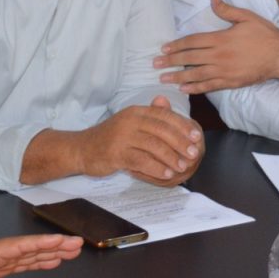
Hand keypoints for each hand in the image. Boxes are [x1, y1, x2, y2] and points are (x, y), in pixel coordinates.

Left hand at [0, 233, 81, 277]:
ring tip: (74, 251)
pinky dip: (40, 261)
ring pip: (31, 254)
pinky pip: (24, 263)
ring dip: (52, 252)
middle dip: (54, 245)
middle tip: (77, 243)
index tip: (59, 240)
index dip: (39, 244)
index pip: (18, 246)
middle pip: (30, 247)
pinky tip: (53, 261)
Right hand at [77, 95, 204, 186]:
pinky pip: (141, 161)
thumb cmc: (110, 137)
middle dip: (180, 142)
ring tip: (183, 166)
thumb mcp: (130, 122)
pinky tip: (166, 174)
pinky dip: (156, 168)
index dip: (182, 126)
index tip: (196, 136)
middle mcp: (129, 121)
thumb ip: (149, 115)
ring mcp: (122, 137)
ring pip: (153, 146)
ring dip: (171, 157)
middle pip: (161, 130)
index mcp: (136, 111)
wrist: (82, 148)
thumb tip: (167, 103)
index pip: (164, 116)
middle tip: (193, 154)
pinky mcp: (116, 154)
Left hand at [154, 0, 278, 93]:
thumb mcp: (246, 16)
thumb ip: (227, 9)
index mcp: (221, 39)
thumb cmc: (264, 34)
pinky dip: (195, 88)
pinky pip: (209, 86)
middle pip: (190, 59)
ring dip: (178, 76)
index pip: (192, 42)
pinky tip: (184, 89)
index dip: (176, 45)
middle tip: (155, 64)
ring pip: (196, 74)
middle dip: (171, 61)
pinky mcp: (231, 82)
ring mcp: (224, 71)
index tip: (164, 48)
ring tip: (163, 78)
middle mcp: (219, 56)